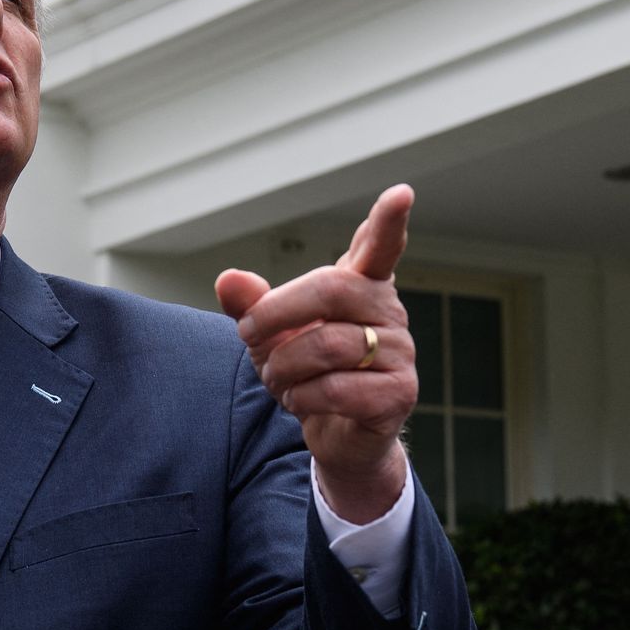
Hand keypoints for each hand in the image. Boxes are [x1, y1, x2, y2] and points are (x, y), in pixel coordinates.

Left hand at [215, 185, 416, 522]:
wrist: (336, 437)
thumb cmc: (307, 372)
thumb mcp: (270, 336)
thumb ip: (251, 305)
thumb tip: (228, 279)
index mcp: (363, 286)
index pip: (381, 246)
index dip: (389, 221)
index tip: (400, 193)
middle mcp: (389, 312)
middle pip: (332, 288)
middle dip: (277, 312)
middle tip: (247, 333)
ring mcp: (400, 353)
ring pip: (328, 345)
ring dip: (283, 366)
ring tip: (277, 379)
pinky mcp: (398, 394)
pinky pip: (336, 389)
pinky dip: (302, 398)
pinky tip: (300, 402)